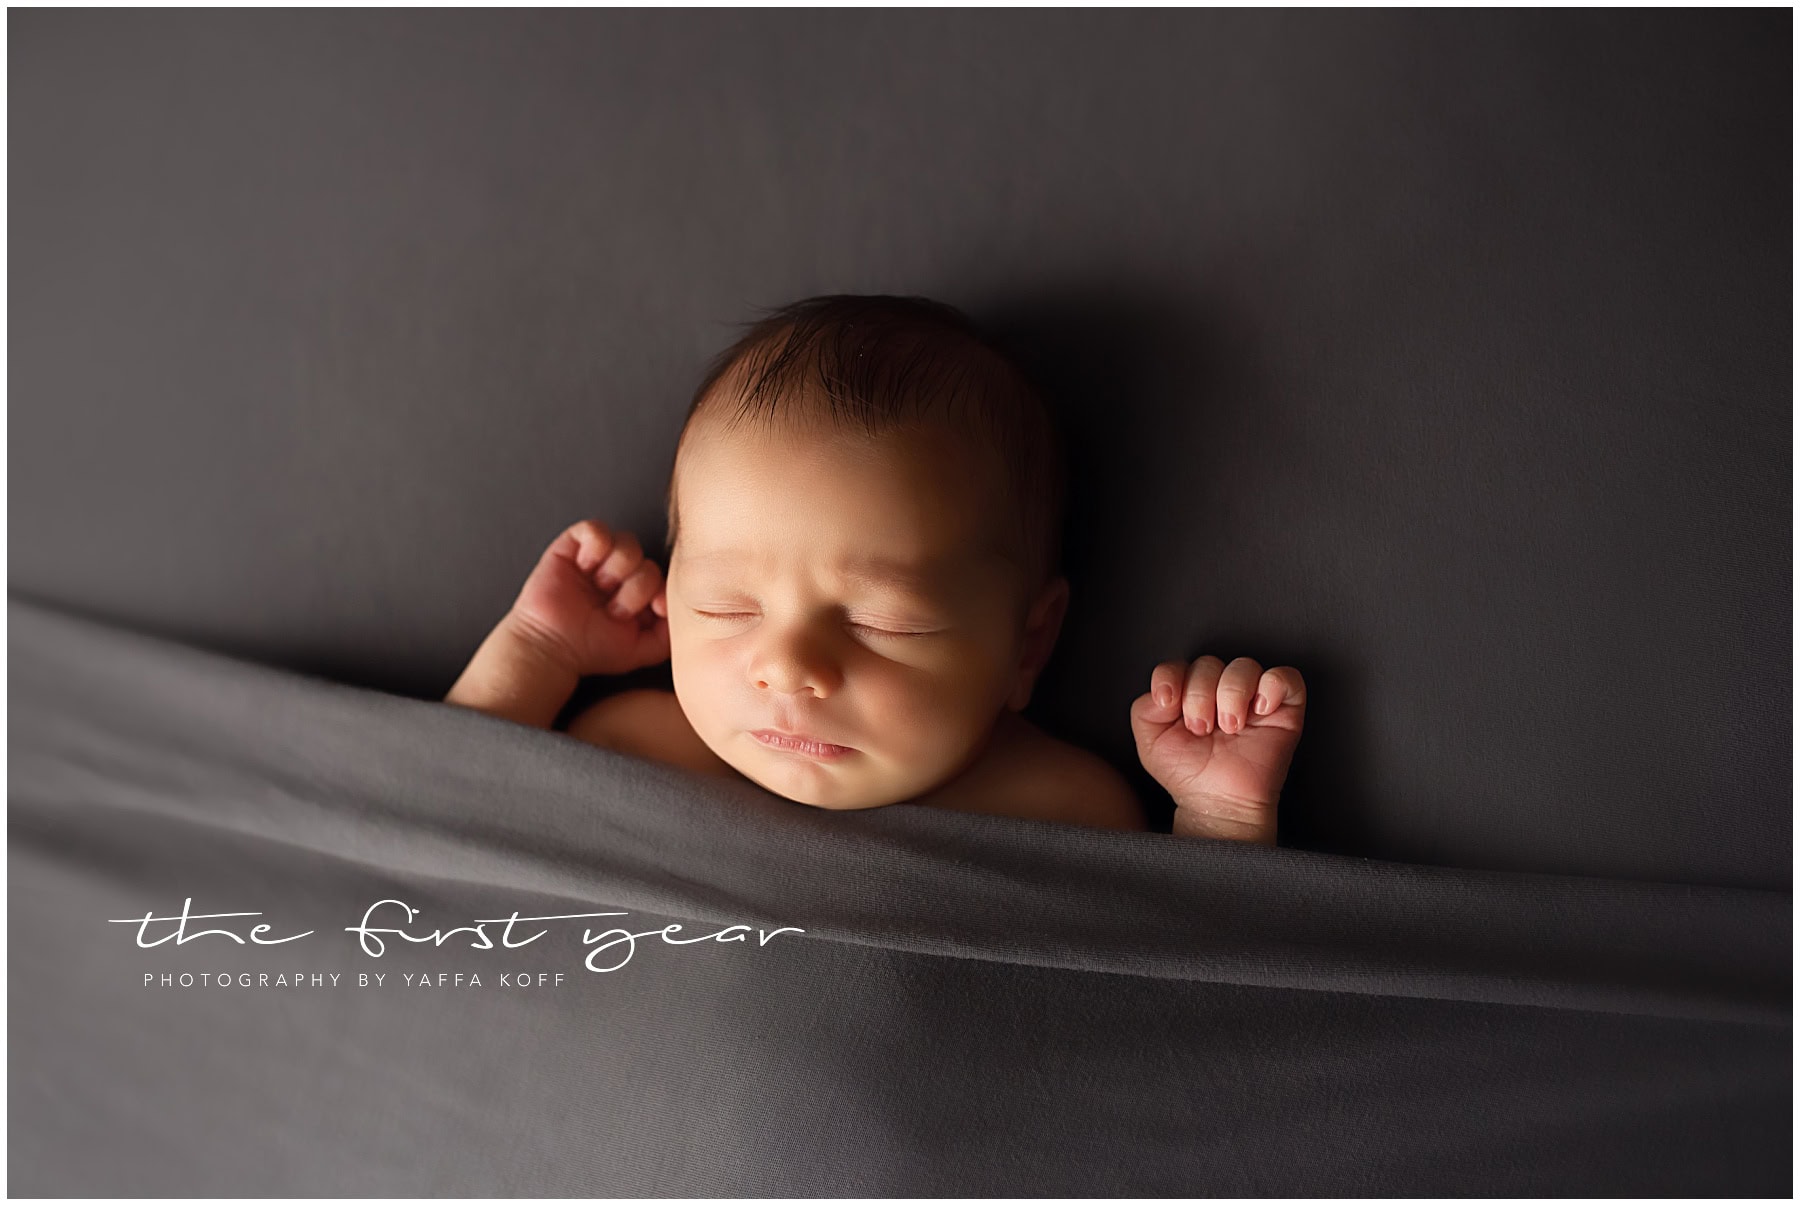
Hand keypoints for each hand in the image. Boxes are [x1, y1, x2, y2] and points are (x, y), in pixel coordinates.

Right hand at [503, 519, 670, 677]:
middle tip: (614, 610)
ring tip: (599, 588)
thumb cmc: (592, 650)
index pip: (664, 576)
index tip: (651, 610)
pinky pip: (595, 528)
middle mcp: (619, 573)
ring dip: (616, 568)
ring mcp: (597, 558)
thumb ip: (670, 633)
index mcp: (637, 592)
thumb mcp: (643, 649)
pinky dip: (596, 546)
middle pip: (648, 560)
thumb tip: (682, 608)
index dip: (660, 591)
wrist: (553, 649)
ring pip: (627, 541)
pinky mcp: (572, 546)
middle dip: (635, 589)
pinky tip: (586, 568)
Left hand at [1129, 655, 1306, 844]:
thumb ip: (1144, 708)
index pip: (1178, 665)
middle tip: (1202, 729)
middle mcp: (1220, 690)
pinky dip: (1270, 688)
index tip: (1169, 705)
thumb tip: (1166, 690)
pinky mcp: (1284, 708)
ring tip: (1229, 728)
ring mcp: (1253, 697)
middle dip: (1199, 697)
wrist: (1218, 802)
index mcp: (1188, 693)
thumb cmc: (1189, 775)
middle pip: (1209, 664)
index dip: (1170, 678)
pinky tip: (1258, 712)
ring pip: (1244, 666)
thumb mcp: (1149, 742)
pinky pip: (1284, 677)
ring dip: (1231, 696)